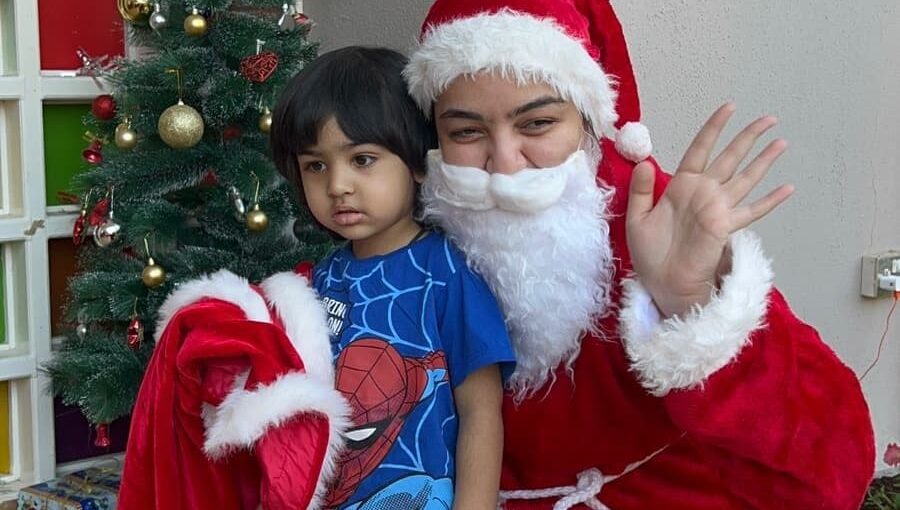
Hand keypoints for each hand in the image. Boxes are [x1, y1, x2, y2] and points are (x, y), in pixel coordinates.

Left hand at [626, 103, 792, 317]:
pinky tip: (787, 188)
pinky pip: (752, 210)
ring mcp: (717, 208)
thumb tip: (644, 162)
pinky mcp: (725, 226)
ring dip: (764, 160)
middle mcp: (702, 192)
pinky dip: (770, 200)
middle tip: (769, 118)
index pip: (700, 149)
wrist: (662, 282)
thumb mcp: (637, 218)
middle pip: (729, 157)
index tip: (730, 107)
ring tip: (781, 142)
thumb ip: (640, 190)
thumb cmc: (650, 254)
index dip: (714, 128)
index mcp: (680, 186)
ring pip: (745, 178)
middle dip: (748, 137)